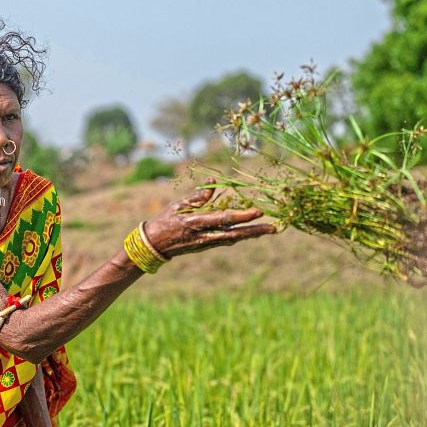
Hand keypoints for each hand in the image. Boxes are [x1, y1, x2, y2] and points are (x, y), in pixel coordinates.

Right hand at [142, 180, 275, 258]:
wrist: (154, 245)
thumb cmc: (165, 220)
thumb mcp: (178, 205)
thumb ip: (198, 196)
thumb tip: (213, 181)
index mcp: (196, 223)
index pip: (223, 219)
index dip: (242, 216)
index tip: (258, 211)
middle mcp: (204, 236)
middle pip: (234, 234)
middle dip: (254, 230)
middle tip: (273, 228)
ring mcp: (206, 243)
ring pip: (234, 239)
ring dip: (252, 234)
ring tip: (269, 230)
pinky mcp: (206, 246)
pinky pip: (227, 240)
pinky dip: (241, 236)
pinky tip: (252, 233)